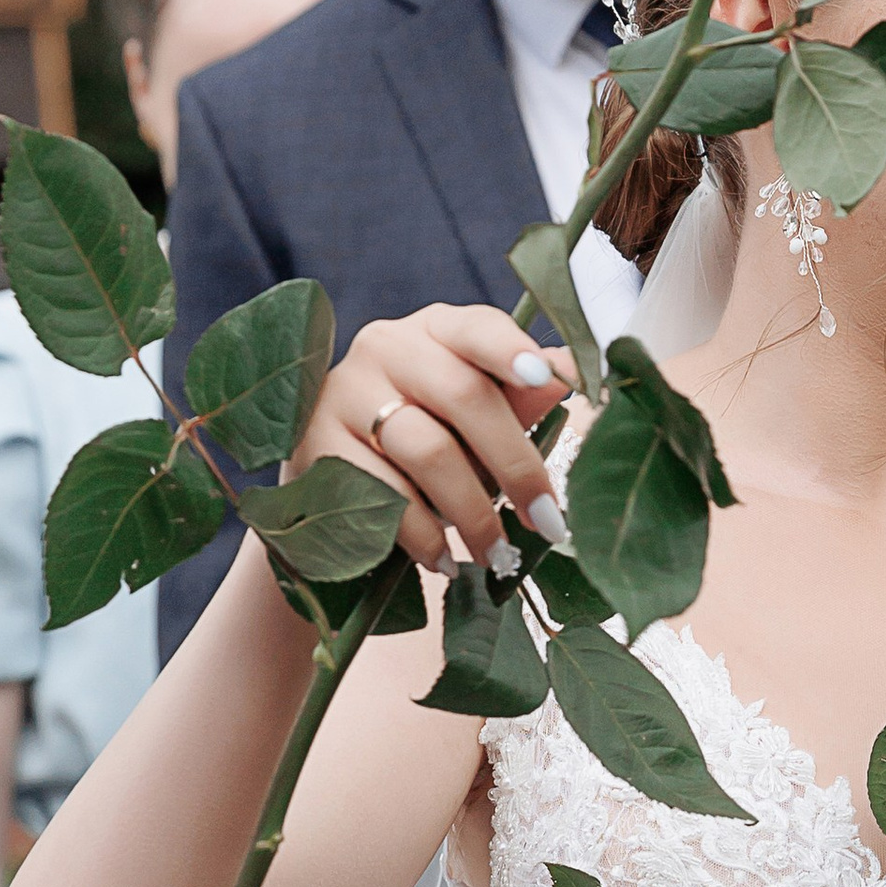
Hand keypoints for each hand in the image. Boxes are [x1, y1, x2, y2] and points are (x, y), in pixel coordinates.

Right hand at [294, 311, 572, 577]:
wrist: (331, 485)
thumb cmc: (426, 441)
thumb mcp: (474, 417)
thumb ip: (518, 397)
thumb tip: (570, 377)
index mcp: (437, 329)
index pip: (477, 327)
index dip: (511, 350)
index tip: (542, 378)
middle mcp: (387, 347)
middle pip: (463, 394)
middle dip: (515, 464)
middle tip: (548, 521)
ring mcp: (345, 393)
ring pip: (426, 450)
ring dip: (472, 512)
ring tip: (498, 555)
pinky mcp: (315, 446)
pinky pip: (380, 493)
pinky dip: (420, 533)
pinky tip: (443, 560)